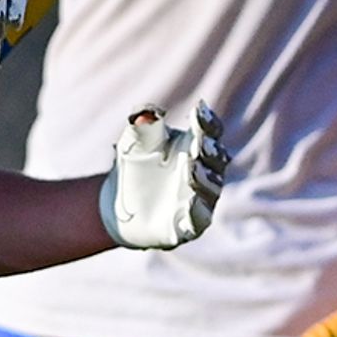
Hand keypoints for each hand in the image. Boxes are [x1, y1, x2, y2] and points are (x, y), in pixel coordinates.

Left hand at [98, 102, 225, 248]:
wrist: (120, 204)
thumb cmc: (136, 165)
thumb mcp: (134, 142)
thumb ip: (143, 127)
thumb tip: (148, 114)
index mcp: (197, 145)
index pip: (210, 130)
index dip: (207, 121)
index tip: (197, 111)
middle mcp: (207, 171)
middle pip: (216, 158)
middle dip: (208, 150)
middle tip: (198, 141)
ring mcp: (201, 198)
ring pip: (211, 188)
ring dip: (203, 178)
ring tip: (191, 168)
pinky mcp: (191, 225)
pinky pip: (199, 219)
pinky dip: (197, 212)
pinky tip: (189, 204)